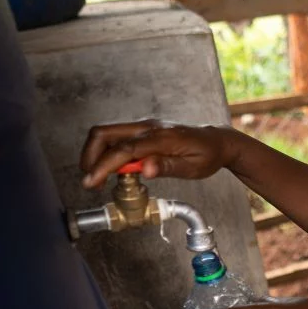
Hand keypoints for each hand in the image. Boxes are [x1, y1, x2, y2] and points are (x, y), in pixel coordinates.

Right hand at [79, 119, 246, 189]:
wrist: (218, 141)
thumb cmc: (207, 155)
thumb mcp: (193, 167)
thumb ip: (167, 167)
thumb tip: (146, 170)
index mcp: (161, 137)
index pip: (124, 150)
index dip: (103, 166)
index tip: (91, 181)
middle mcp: (148, 127)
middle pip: (104, 133)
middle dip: (90, 156)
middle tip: (90, 180)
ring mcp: (144, 126)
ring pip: (107, 134)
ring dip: (96, 154)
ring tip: (98, 177)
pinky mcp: (143, 130)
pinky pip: (117, 137)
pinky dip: (108, 152)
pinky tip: (114, 169)